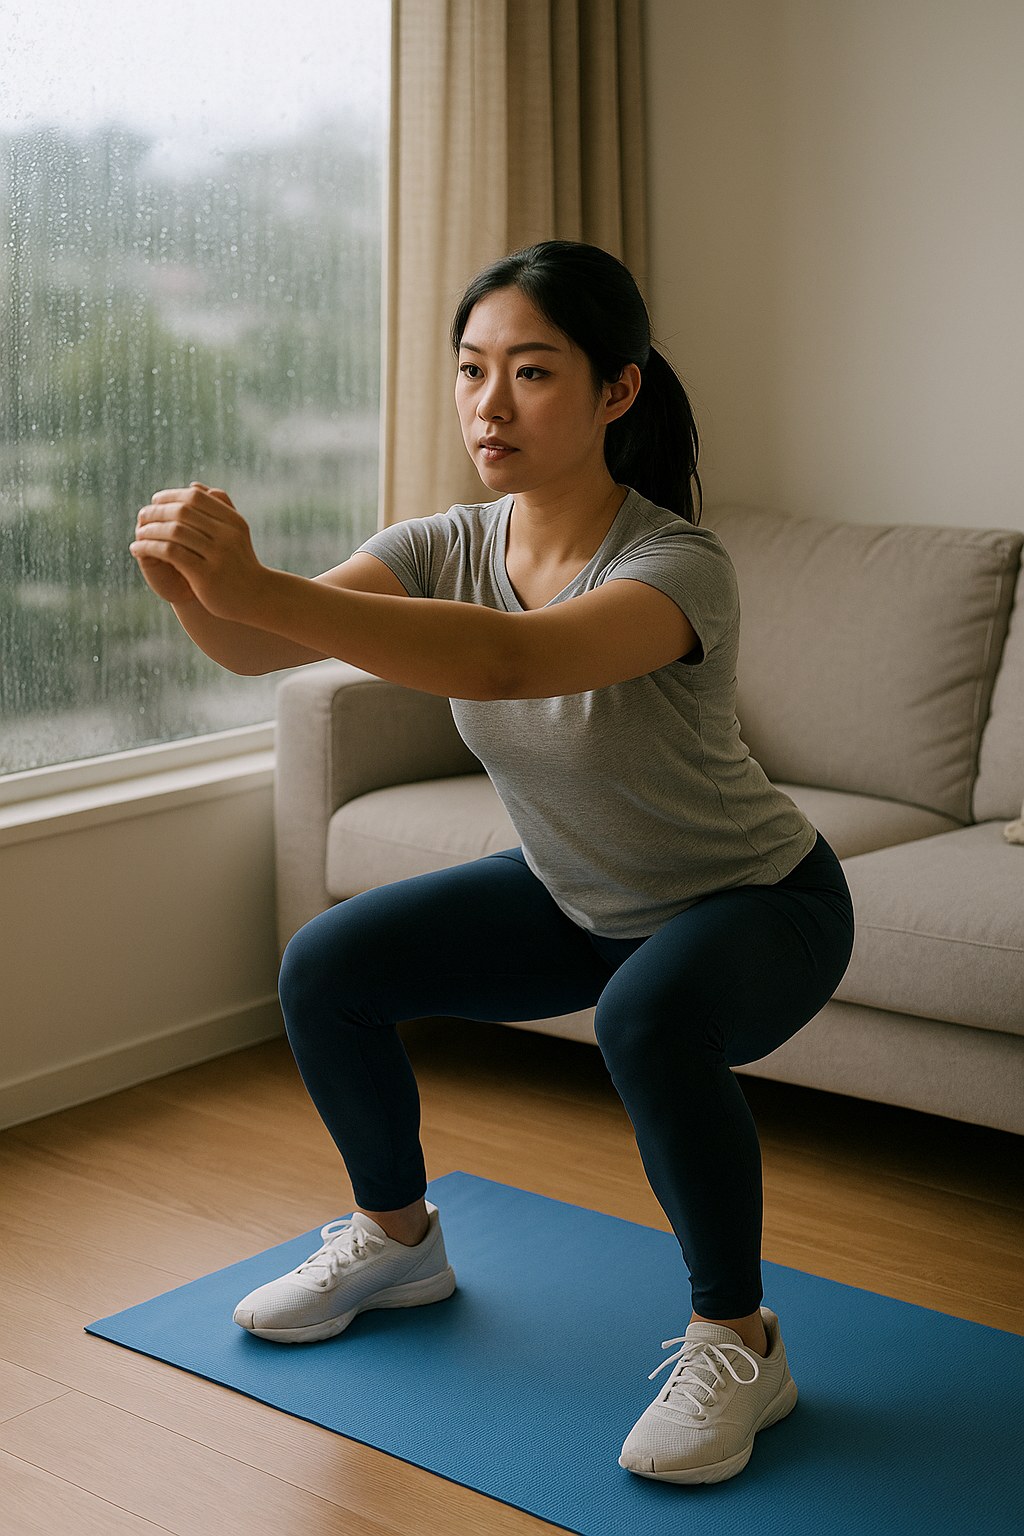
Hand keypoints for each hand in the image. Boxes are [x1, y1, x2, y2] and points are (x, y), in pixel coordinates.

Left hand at [130, 483, 266, 621]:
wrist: (255, 598)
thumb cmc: (240, 564)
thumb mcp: (235, 532)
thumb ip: (218, 507)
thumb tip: (193, 485)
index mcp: (233, 521)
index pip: (195, 497)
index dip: (171, 496)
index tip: (155, 501)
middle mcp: (227, 535)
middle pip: (183, 512)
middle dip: (157, 512)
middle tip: (141, 516)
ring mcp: (218, 555)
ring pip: (174, 532)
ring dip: (150, 530)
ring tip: (139, 534)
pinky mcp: (206, 575)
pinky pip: (171, 553)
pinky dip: (150, 548)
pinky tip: (138, 549)